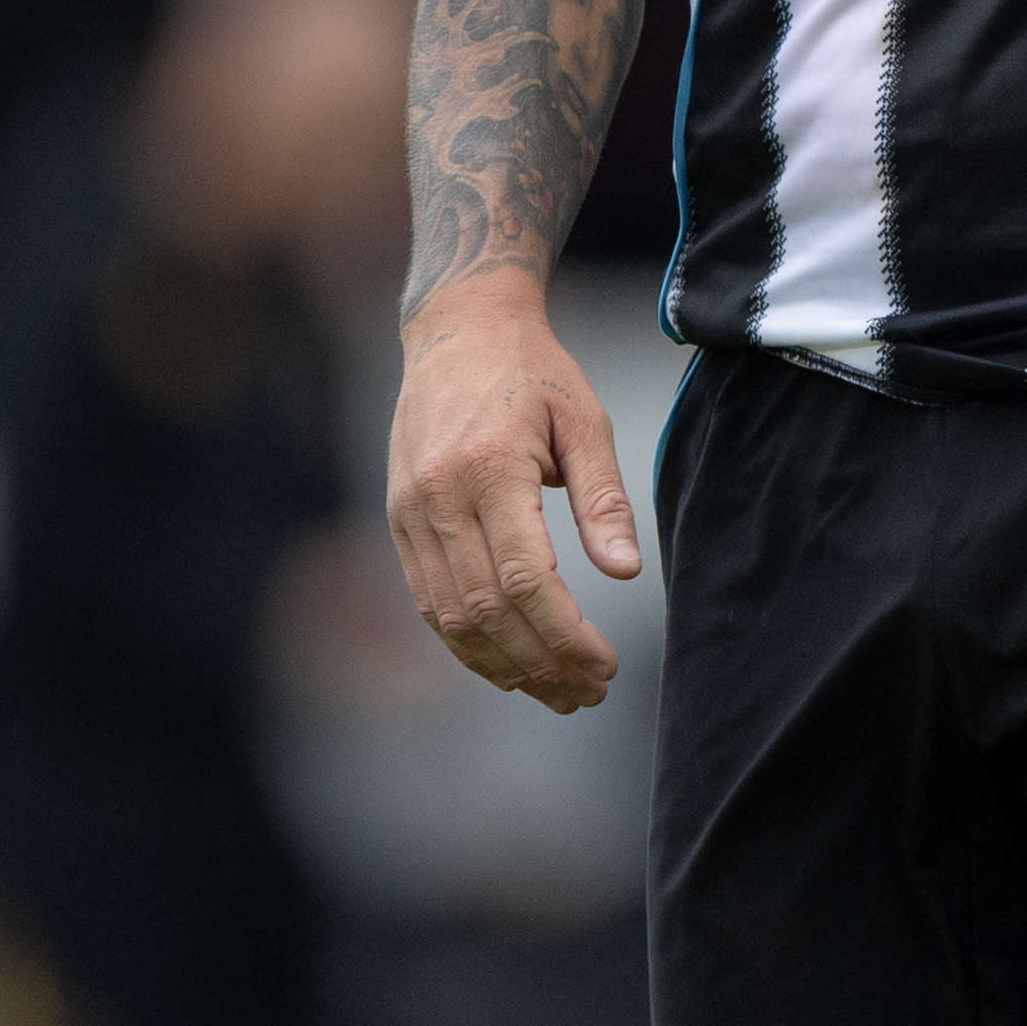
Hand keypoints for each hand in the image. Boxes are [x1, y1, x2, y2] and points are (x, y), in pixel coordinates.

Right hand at [386, 279, 643, 713]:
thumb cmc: (533, 375)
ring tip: (558, 692)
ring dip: (503, 667)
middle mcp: (437, 499)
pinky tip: (510, 665)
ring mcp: (409, 515)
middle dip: (540, 664)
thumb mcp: (585, 421)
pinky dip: (467, 644)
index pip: (525, 579)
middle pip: (485, 610)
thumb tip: (626, 574)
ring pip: (449, 619)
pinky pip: (428, 602)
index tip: (605, 665)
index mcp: (489, 469)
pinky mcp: (399, 524)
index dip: (565, 634)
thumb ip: (604, 498)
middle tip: (589, 692)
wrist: (458, 334)